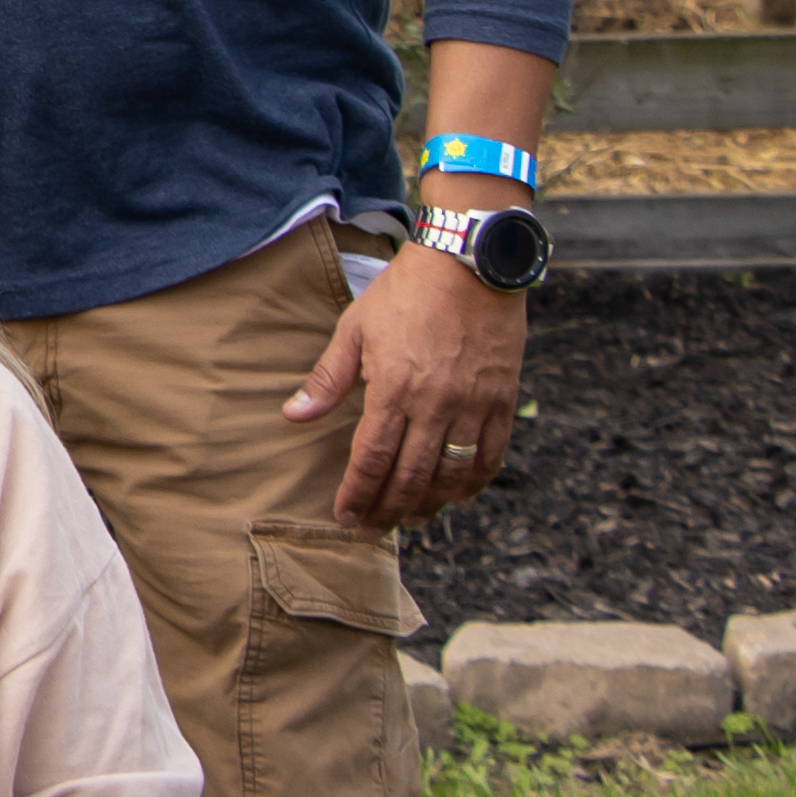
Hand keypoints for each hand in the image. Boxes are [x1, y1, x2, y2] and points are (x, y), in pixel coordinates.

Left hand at [284, 244, 524, 530]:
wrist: (468, 264)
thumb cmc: (405, 293)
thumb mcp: (355, 328)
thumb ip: (327, 379)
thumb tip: (293, 416)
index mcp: (393, 390)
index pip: (372, 459)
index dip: (358, 494)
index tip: (346, 518)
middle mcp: (435, 405)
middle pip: (411, 476)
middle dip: (389, 510)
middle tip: (373, 532)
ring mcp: (473, 405)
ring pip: (452, 473)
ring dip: (430, 504)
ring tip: (412, 521)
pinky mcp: (502, 399)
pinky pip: (491, 455)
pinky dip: (474, 482)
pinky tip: (458, 496)